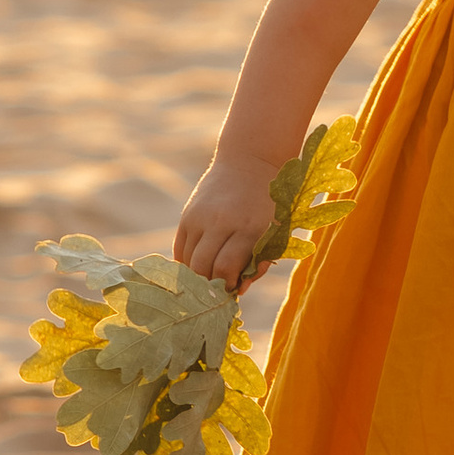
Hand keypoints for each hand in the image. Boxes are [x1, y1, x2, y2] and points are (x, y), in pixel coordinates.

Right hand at [174, 157, 278, 293]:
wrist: (250, 163)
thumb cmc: (268, 205)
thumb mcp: (274, 231)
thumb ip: (258, 262)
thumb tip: (238, 291)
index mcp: (248, 228)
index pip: (225, 268)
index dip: (226, 285)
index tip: (232, 287)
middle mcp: (221, 221)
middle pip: (202, 267)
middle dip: (209, 284)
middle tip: (219, 285)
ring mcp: (200, 217)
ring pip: (188, 261)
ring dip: (198, 275)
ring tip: (211, 274)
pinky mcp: (187, 215)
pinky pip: (179, 250)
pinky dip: (187, 263)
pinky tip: (200, 263)